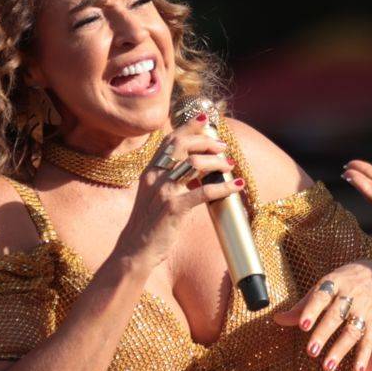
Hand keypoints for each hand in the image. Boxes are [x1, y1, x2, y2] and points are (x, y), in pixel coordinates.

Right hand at [111, 112, 241, 272]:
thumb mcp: (155, 197)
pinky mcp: (173, 209)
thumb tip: (196, 171)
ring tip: (230, 166)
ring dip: (217, 162)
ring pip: (193, 164)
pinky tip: (237, 187)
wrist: (134, 251)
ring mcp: (163, 192)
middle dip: (206, 141)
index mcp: (150, 172)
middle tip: (224, 147)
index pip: (169, 140)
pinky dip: (224, 188)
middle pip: (181, 145)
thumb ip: (170, 181)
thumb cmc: (149, 226)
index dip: (188, 126)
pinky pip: (203, 192)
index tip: (206, 119)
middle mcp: (155, 177)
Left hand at [274, 258, 371, 370]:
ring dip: (340, 350)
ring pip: (352, 331)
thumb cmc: (343, 285)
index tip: (303, 326)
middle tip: (311, 351)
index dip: (312, 311)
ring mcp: (364, 310)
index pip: (321, 296)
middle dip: (323, 334)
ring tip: (327, 367)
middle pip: (336, 316)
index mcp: (334, 284)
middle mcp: (351, 296)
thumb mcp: (324, 287)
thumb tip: (278, 319)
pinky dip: (364, 356)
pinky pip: (370, 340)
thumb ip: (302, 306)